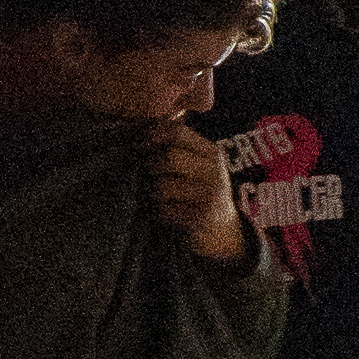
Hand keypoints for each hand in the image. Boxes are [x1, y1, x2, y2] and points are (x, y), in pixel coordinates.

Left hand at [146, 123, 246, 267]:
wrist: (223, 231)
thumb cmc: (201, 193)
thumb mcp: (198, 165)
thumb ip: (178, 146)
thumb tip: (140, 128)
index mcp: (211, 152)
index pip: (177, 132)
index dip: (151, 135)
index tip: (136, 144)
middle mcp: (214, 170)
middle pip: (169, 157)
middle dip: (149, 165)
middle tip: (140, 173)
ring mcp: (210, 195)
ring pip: (163, 186)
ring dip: (151, 192)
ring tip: (153, 196)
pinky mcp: (201, 217)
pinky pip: (165, 210)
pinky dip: (158, 212)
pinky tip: (165, 212)